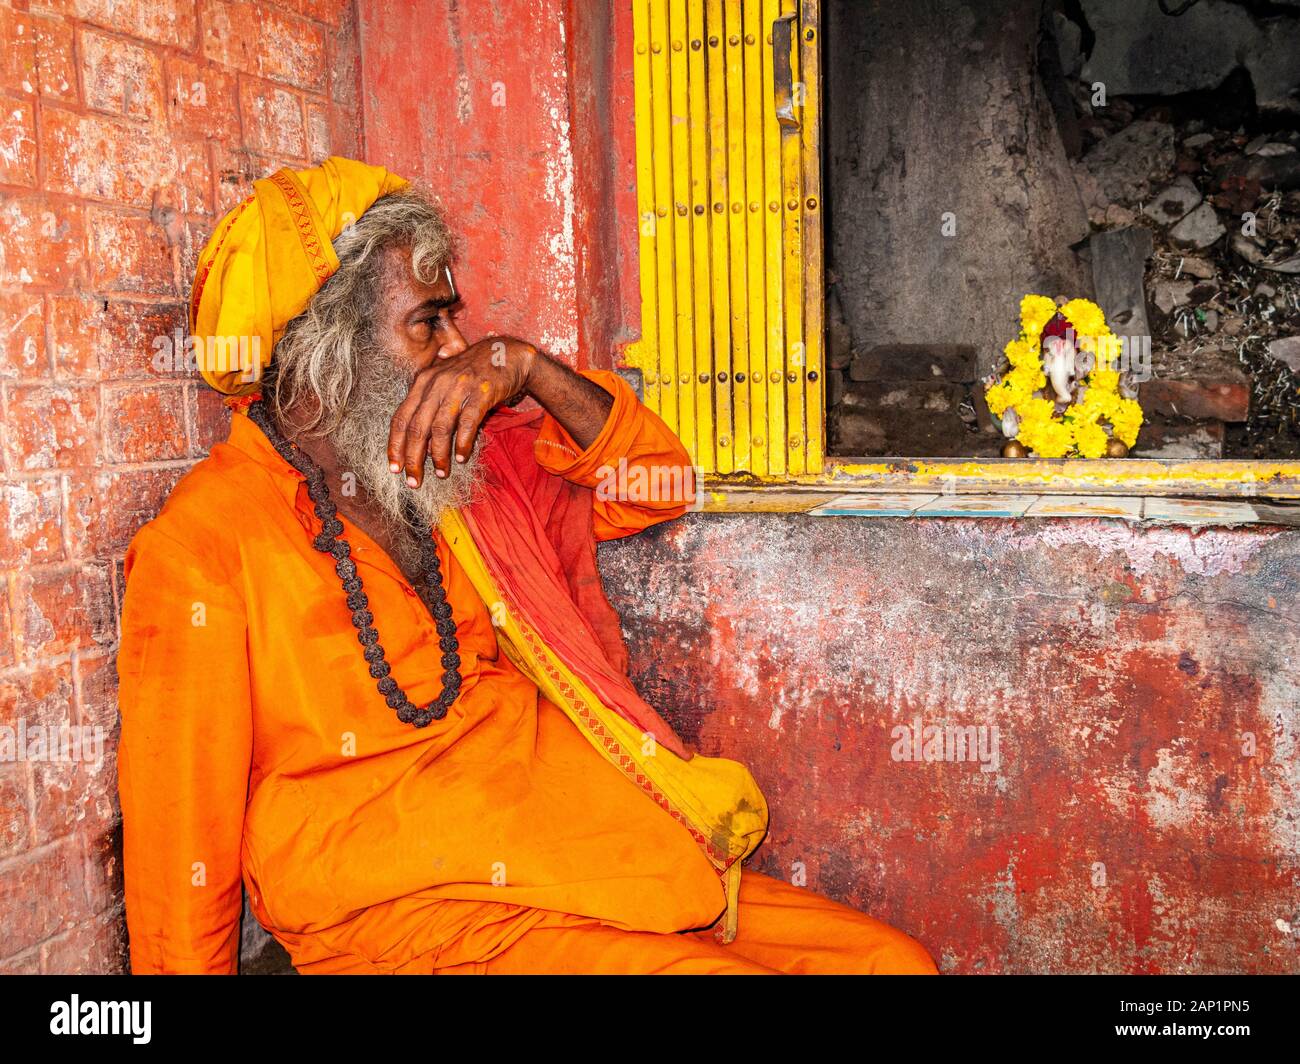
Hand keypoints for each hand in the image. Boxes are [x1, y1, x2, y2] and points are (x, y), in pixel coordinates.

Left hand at [387, 336, 537, 486]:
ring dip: (438, 456)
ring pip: (440, 428)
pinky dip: (462, 444)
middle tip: (413, 481)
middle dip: (413, 458)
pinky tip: (461, 458)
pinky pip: (466, 424)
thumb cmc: (473, 373)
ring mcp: (458, 387)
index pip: (401, 418)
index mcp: (423, 381)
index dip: (395, 445)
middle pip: (417, 427)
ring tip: (441, 473)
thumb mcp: (444, 381)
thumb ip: (429, 403)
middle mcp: (436, 384)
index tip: (395, 468)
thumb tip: (419, 442)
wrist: (506, 354)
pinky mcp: (481, 393)